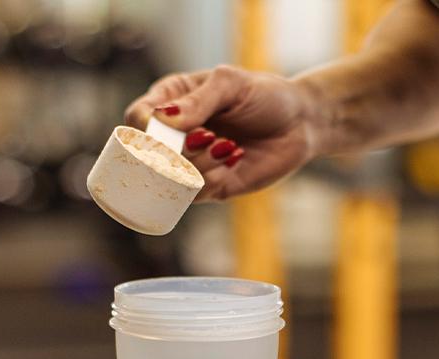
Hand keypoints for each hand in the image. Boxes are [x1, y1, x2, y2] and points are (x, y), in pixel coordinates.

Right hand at [124, 65, 330, 201]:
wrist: (301, 123)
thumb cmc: (265, 95)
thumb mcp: (232, 85)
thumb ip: (198, 100)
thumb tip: (163, 119)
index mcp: (170, 101)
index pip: (137, 118)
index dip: (146, 128)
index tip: (172, 128)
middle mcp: (174, 134)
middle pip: (146, 154)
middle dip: (175, 150)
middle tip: (208, 136)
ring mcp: (189, 163)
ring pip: (168, 177)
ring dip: (197, 163)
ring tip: (226, 145)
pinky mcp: (209, 187)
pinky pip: (193, 194)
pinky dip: (211, 177)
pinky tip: (234, 157)